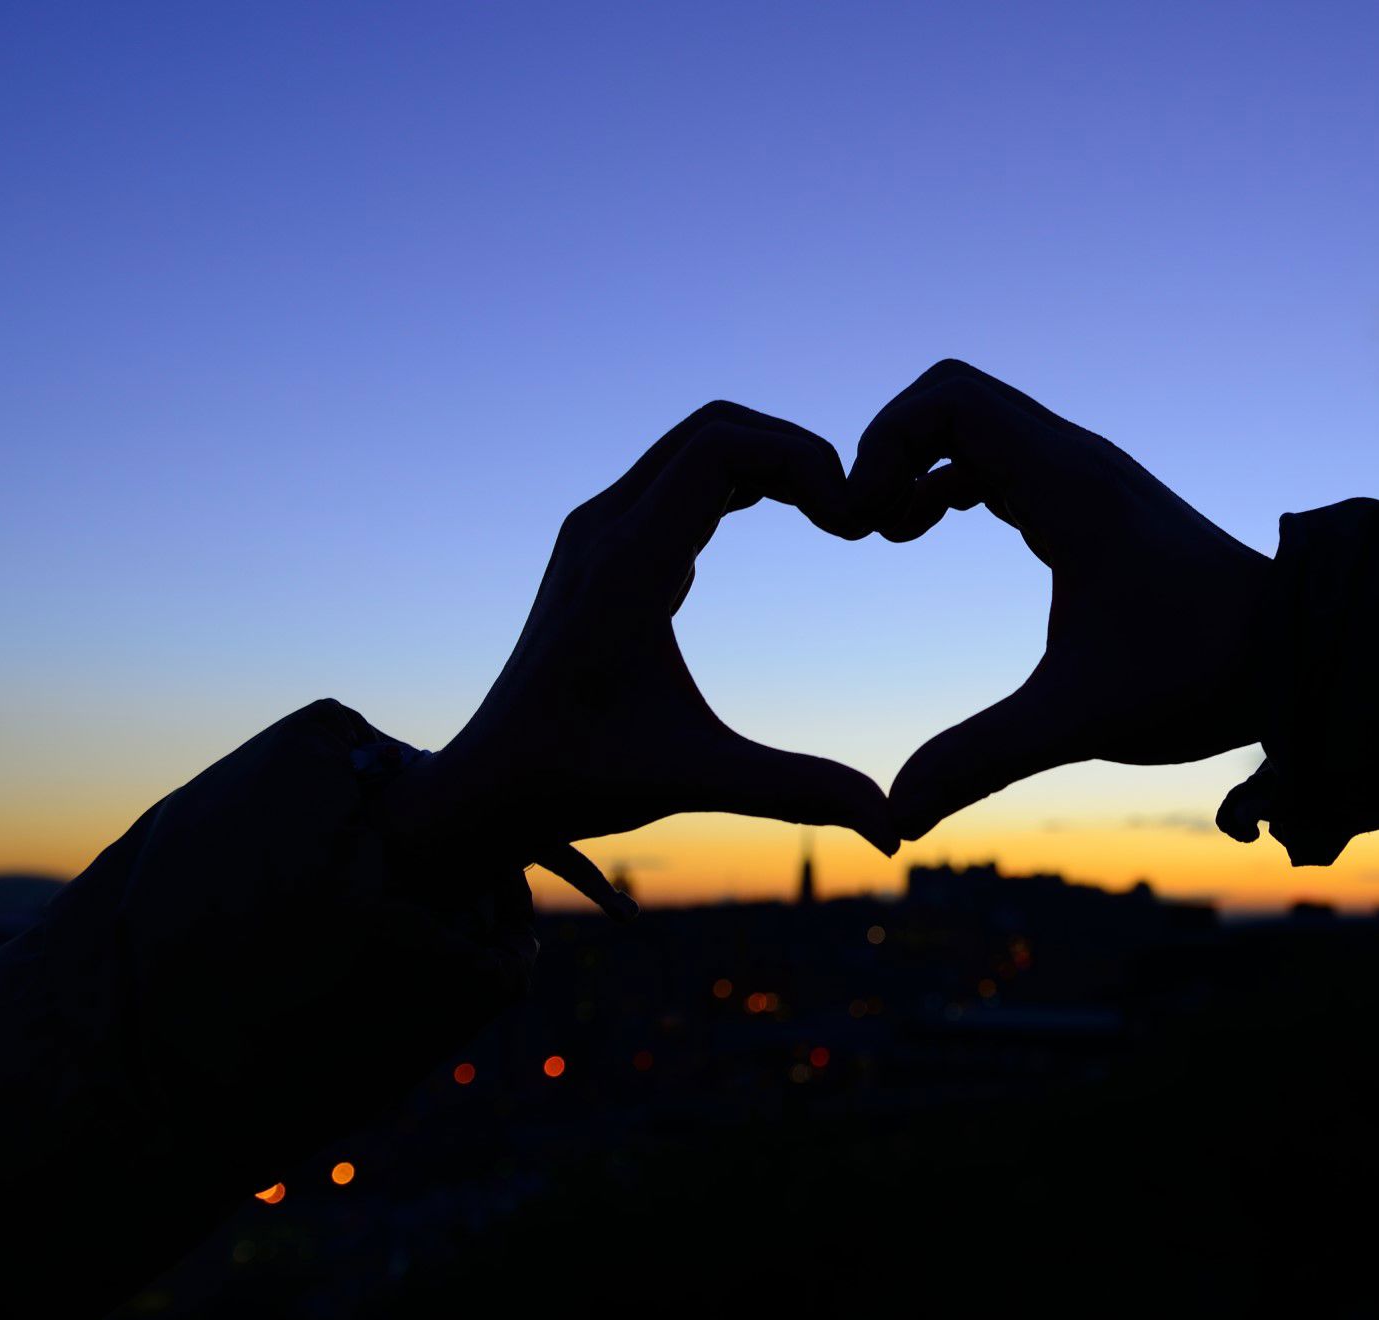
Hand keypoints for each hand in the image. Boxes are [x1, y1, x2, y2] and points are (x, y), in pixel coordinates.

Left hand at [384, 402, 898, 913]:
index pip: (722, 448)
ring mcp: (597, 531)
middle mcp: (605, 528)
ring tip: (831, 515)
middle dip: (796, 454)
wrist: (485, 784)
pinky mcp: (600, 546)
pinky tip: (782, 522)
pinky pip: (678, 477)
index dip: (803, 461)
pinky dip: (738, 482)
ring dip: (768, 463)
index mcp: (626, 566)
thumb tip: (894, 831)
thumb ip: (799, 792)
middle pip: (715, 429)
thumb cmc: (577, 781)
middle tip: (853, 514)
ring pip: (695, 446)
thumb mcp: (695, 780)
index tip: (852, 524)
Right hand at [845, 360, 1270, 839]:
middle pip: (951, 399)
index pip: (948, 399)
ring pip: (976, 425)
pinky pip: (1001, 456)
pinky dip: (952, 479)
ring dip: (918, 464)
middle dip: (889, 449)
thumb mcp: (1078, 719)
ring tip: (889, 535)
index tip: (862, 526)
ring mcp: (1086, 477)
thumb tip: (895, 818)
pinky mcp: (1093, 501)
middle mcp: (1076, 461)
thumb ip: (979, 759)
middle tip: (863, 527)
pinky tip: (932, 532)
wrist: (1298, 656)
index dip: (883, 443)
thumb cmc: (1201, 675)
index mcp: (1068, 484)